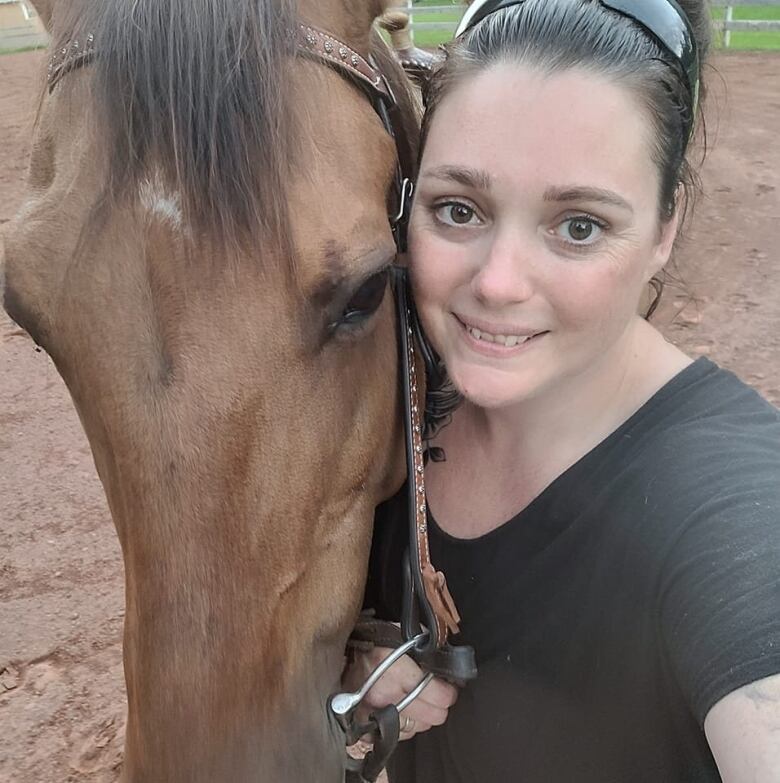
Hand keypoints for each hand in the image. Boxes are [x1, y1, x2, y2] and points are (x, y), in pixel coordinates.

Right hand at [343, 646, 458, 739]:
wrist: (340, 660)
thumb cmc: (372, 645)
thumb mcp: (399, 633)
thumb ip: (424, 643)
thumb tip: (446, 655)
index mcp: (396, 669)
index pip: (439, 695)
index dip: (448, 692)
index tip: (448, 688)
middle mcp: (386, 695)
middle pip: (433, 716)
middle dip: (438, 705)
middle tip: (436, 695)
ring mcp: (375, 715)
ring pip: (419, 727)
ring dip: (422, 716)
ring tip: (417, 701)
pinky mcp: (368, 730)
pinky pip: (401, 735)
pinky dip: (406, 725)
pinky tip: (402, 710)